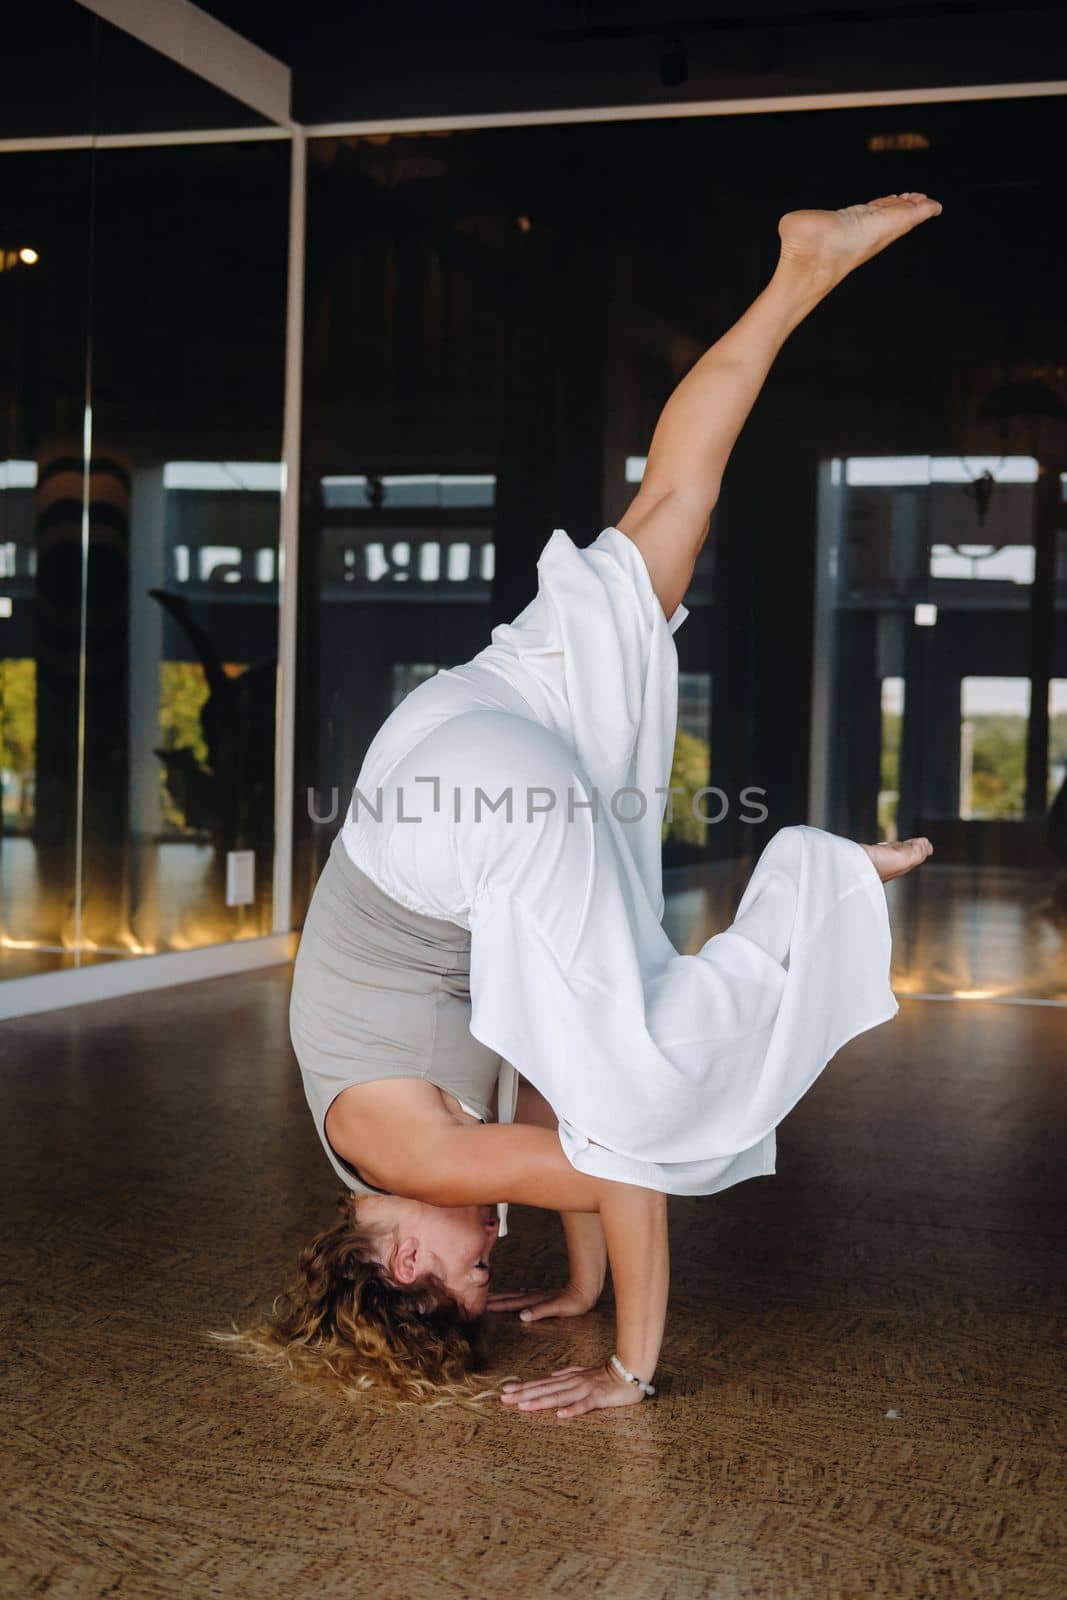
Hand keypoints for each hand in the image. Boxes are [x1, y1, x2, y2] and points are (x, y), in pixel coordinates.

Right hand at [486, 1283, 598, 1321]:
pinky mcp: (542, 1296)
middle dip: (495, 1299)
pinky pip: (522, 1295)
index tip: (483, 1305)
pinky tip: (513, 1297)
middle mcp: (533, 1296)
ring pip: (515, 1296)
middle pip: (510, 1298)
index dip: (497, 1305)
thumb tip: (522, 1315)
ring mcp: (537, 1295)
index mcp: (534, 1301)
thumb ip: (539, 1311)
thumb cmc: (573, 1303)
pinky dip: (513, 1296)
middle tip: (480, 1300)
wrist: (584, 1291)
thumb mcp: (557, 1309)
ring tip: (491, 1297)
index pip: (512, 1303)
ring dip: (502, 1297)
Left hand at [500, 1361, 645, 1418]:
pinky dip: (572, 1410)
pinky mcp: (598, 1398)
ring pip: (559, 1397)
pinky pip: (584, 1405)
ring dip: (540, 1401)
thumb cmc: (606, 1375)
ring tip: (523, 1406)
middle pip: (544, 1390)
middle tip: (504, 1398)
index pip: (541, 1384)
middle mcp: (572, 1383)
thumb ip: (568, 1374)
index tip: (505, 1390)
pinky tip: (561, 1415)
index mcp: (568, 1379)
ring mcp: (584, 1390)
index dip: (523, 1387)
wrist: (629, 1372)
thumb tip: (552, 1376)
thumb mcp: (584, 1373)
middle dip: (524, 1394)